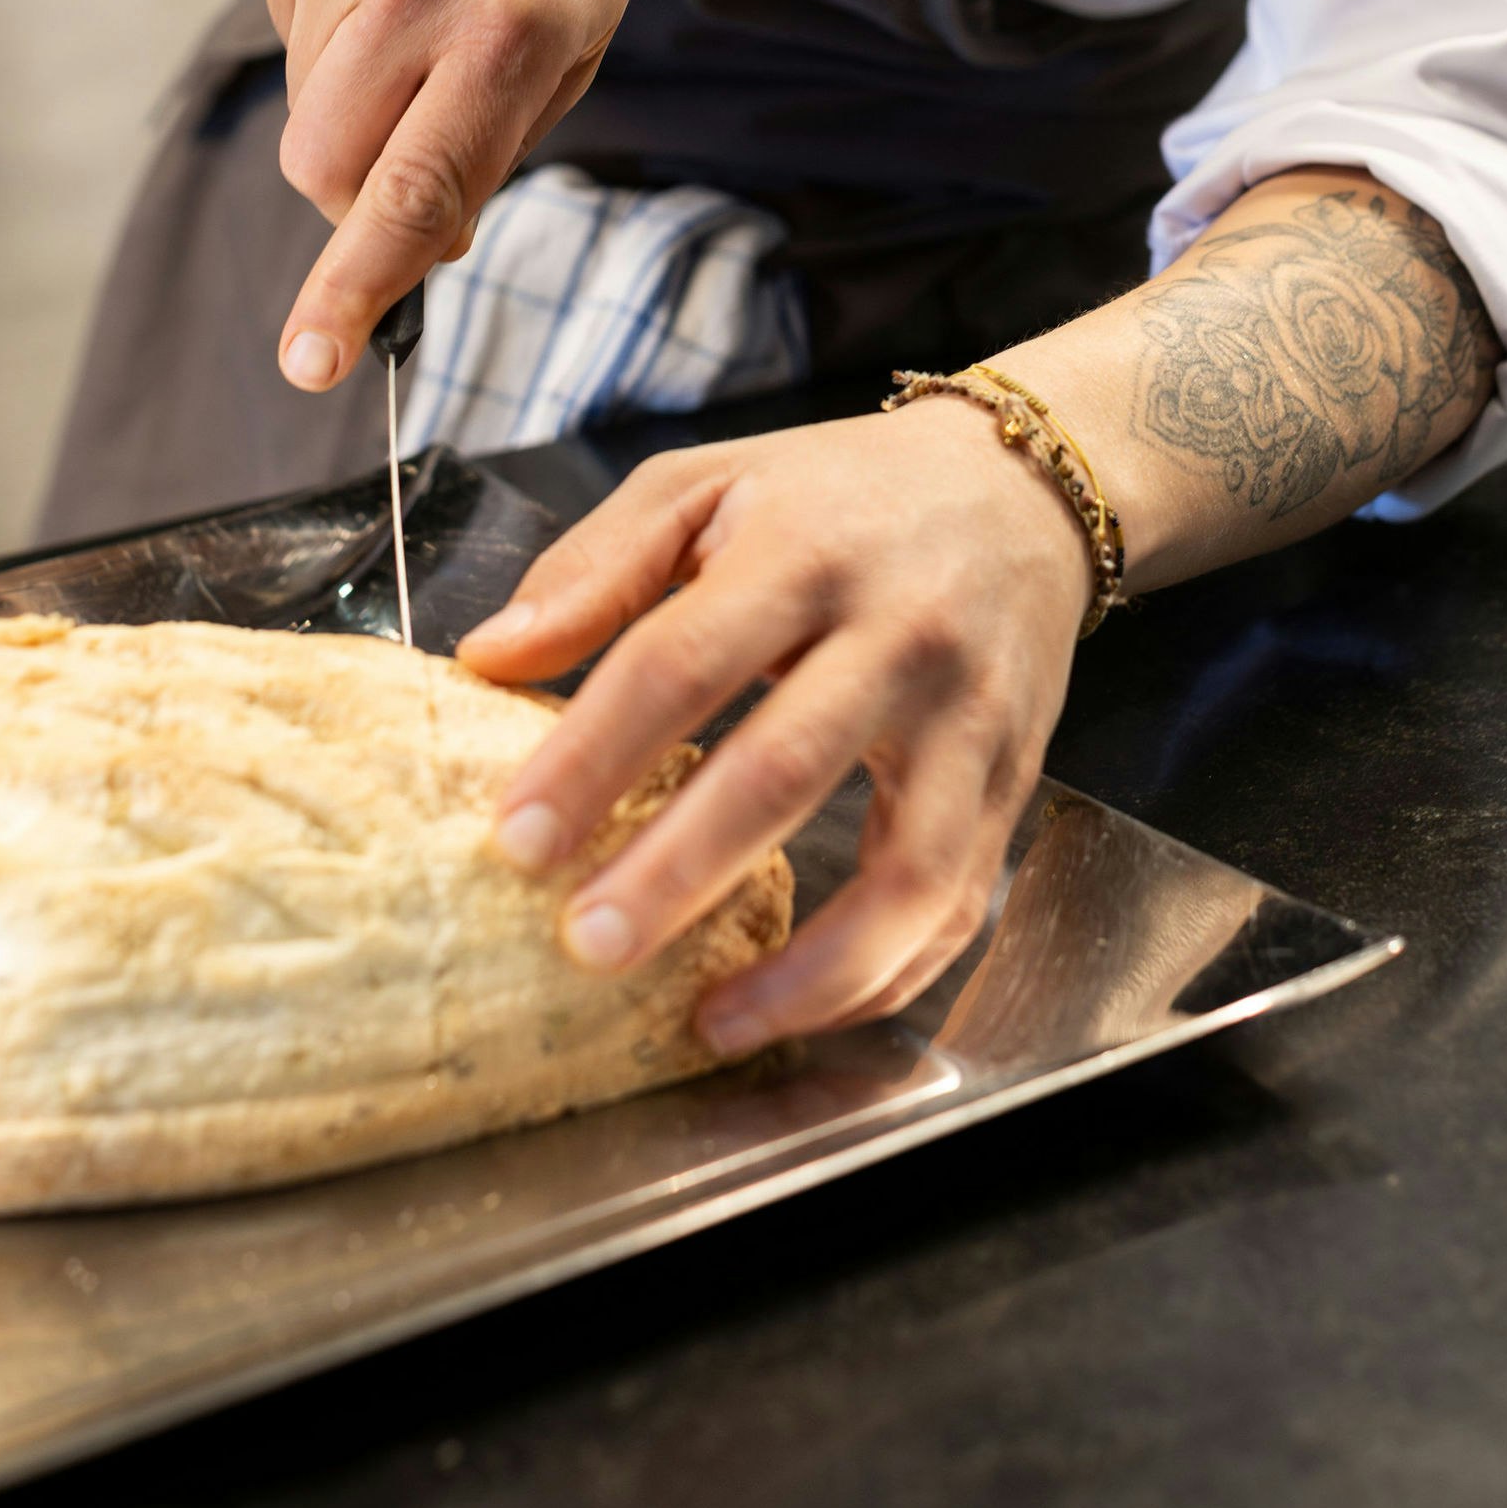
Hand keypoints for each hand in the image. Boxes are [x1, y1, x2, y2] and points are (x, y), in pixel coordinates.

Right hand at [262, 0, 637, 385]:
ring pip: (306, 115)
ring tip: (420, 20)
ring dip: (354, 111)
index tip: (311, 361)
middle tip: (415, 147)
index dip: (357, 286)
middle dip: (358, 200)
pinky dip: (332, 38)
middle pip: (328, 170)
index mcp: (517, 30)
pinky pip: (288, 40)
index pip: (416, 189)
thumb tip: (418, 243)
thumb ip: (496, 143)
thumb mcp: (580, 29)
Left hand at [454, 401, 1091, 1048]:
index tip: (515, 839)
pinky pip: (955, 905)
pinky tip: (796, 1010)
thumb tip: (487, 660)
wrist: (1019, 488)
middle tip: (586, 945)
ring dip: (807, 969)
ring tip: (709, 1023)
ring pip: (906, 869)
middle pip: (785, 768)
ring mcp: (969, 718)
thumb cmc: (837, 492)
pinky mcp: (1014, 782)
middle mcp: (899, 634)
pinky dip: (881, 978)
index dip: (593, 755)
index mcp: (804, 550)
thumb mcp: (705, 484)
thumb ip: (594, 567)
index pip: (682, 660)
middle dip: (679, 871)